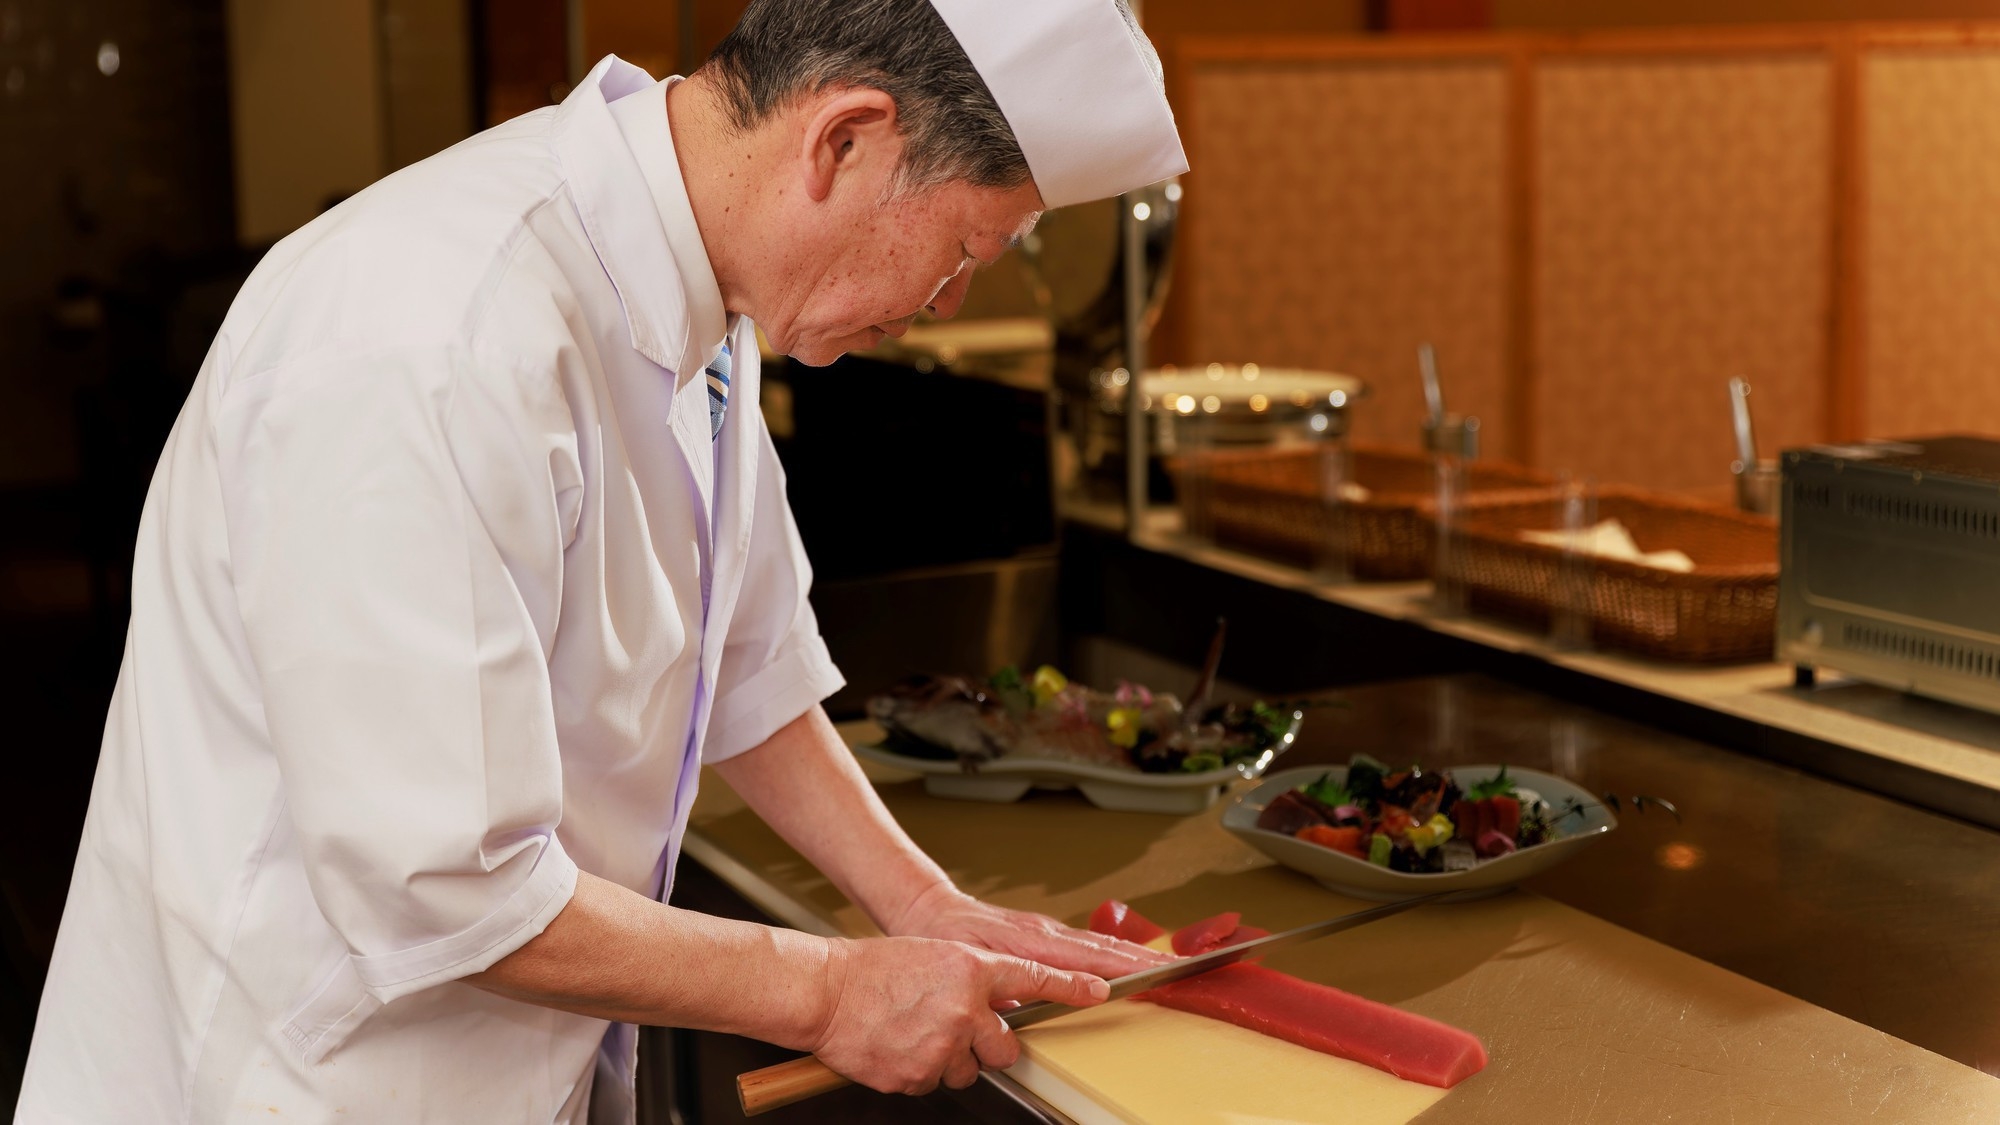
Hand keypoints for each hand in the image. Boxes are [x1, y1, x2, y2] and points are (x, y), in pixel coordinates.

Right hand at [808, 935, 1109, 1094]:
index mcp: (970, 971)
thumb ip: (971, 980)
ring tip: (916, 1033)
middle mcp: (963, 1010)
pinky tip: (900, 1046)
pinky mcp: (918, 1076)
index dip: (1072, 988)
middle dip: (988, 1046)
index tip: (1100, 989)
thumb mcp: (934, 957)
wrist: (827, 993)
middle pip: (1005, 1049)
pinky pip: (934, 1083)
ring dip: (950, 1059)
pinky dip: (921, 1070)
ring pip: (968, 1071)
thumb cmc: (873, 970)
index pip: (1034, 979)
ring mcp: (942, 1047)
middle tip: (957, 1030)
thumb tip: (996, 1005)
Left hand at [885, 883, 1172, 981]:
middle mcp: (1044, 932)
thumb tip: (1022, 1011)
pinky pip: (1088, 941)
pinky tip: (1130, 960)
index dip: (1119, 967)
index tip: (1147, 975)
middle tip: (1177, 969)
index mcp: (1030, 941)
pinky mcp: (1045, 932)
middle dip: (1142, 958)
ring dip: (1134, 954)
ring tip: (1167, 966)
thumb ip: (999, 987)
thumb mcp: (967, 966)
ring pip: (1099, 943)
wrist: (930, 909)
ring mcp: (1047, 930)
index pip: (1085, 956)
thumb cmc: (945, 937)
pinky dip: (1115, 950)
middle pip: (1103, 947)